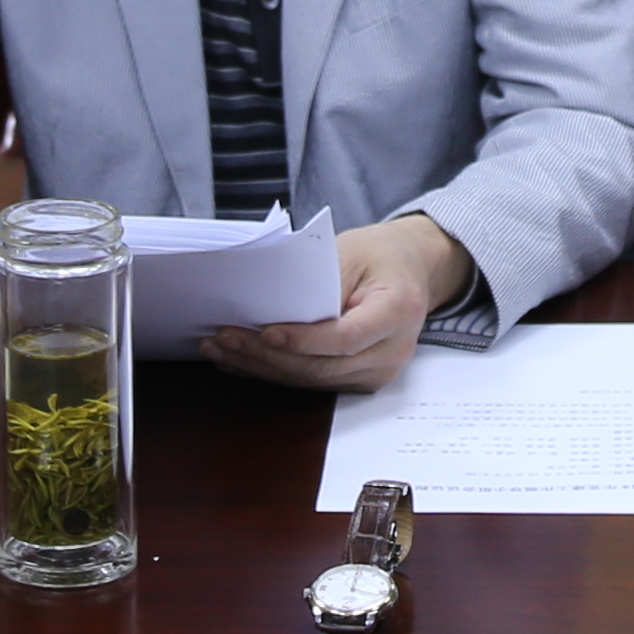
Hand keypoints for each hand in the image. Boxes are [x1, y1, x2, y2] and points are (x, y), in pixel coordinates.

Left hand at [206, 214, 472, 393]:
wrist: (410, 269)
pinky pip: (316, 383)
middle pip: (324, 366)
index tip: (266, 332)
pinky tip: (243, 362)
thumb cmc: (379, 255)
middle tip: (225, 339)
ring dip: (264, 369)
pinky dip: (277, 373)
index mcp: (399, 310)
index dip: (304, 340)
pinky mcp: (361, 380)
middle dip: (269, 356)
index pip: (347, 337)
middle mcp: (394, 350)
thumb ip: (317, 284)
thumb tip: (271, 310)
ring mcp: (380, 371)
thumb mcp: (349, 251)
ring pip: (314, 381)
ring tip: (222, 351)